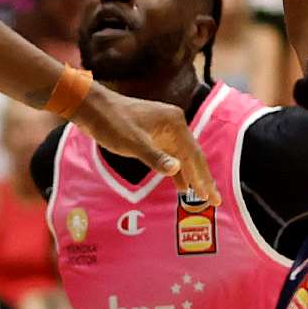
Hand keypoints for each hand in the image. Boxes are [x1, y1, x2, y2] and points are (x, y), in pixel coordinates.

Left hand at [56, 77, 219, 212]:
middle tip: (214, 201)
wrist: (93, 108)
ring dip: (191, 176)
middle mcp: (174, 124)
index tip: (211, 197)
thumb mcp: (132, 143)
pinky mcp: (154, 134)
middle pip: (193, 156)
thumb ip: (155, 157)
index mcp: (174, 123)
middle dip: (203, 179)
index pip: (194, 155)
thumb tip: (177, 170)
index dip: (203, 178)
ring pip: (183, 157)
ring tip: (201, 197)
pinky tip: (180, 184)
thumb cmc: (111, 123)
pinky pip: (171, 155)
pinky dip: (176, 170)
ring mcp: (164, 129)